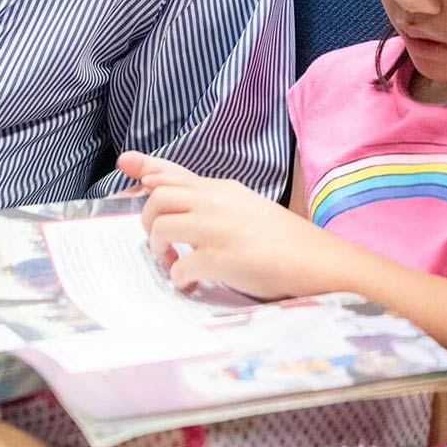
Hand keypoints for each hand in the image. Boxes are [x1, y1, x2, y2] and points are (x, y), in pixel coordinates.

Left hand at [118, 150, 333, 299]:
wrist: (320, 261)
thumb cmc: (286, 241)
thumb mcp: (248, 208)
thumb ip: (216, 204)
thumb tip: (185, 204)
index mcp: (224, 190)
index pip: (175, 172)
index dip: (146, 166)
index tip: (126, 162)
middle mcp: (216, 202)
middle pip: (158, 196)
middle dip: (148, 220)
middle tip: (161, 243)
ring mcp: (217, 228)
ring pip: (160, 226)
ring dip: (158, 250)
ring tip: (173, 263)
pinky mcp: (221, 258)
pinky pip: (179, 267)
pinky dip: (178, 279)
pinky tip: (191, 285)